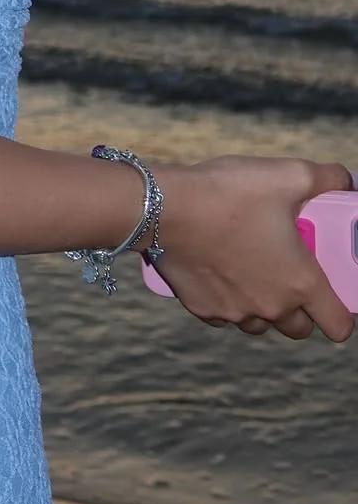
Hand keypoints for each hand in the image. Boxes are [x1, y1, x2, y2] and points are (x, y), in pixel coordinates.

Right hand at [150, 155, 355, 341]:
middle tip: (286, 271)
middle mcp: (271, 306)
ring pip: (260, 322)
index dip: (342, 314)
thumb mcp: (287, 174)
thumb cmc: (228, 193)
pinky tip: (219, 269)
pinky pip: (225, 314)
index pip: (339, 325)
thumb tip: (343, 179)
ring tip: (249, 267)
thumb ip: (327, 178)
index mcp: (300, 282)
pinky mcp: (203, 308)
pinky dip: (227, 299)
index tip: (331, 293)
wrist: (163, 207)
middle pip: (299, 329)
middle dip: (299, 307)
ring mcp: (235, 311)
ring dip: (261, 304)